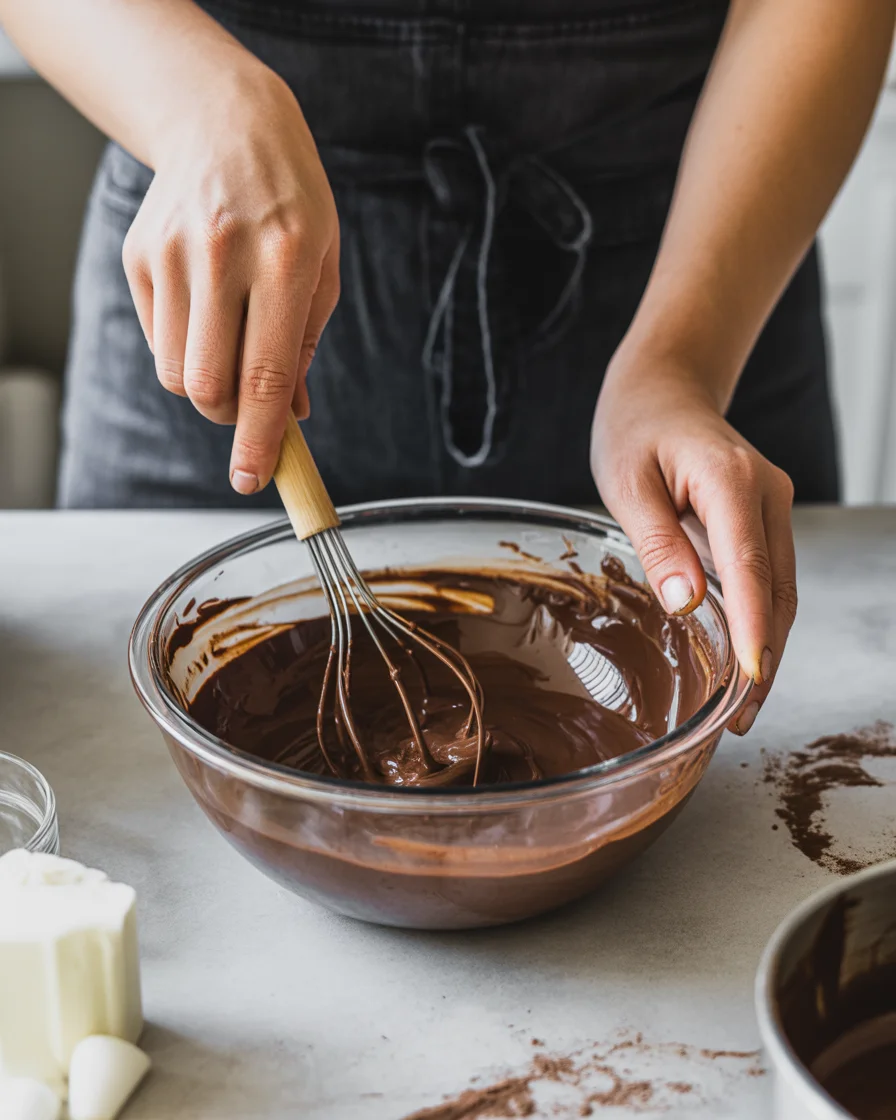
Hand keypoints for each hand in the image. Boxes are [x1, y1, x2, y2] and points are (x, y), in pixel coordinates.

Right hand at [122, 64, 339, 493]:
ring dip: (208, 385)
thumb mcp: (322, 267)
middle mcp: (221, 256)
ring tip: (232, 342)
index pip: (264, 374)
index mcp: (284, 260)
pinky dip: (185, 350)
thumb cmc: (291, 203)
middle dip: (230, 419)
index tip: (253, 479)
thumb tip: (290, 417)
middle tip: (249, 409)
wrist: (226, 125)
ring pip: (178, 373)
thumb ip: (304, 345)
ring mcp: (171, 254)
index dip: (259, 438)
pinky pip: (160, 342)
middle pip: (208, 386)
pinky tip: (206, 308)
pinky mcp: (139, 256)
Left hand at [591, 355, 796, 734]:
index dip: (754, 627)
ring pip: (780, 589)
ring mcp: (772, 505)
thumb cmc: (637, 429)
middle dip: (766, 654)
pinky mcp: (765, 517)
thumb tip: (685, 604)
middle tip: (740, 717)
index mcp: (731, 480)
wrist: (663, 388)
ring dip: (768, 645)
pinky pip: (769, 577)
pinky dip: (761, 620)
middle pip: (776, 588)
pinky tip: (745, 658)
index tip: (751, 678)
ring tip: (743, 706)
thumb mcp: (628, 481)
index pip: (749, 565)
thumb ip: (657, 542)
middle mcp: (767, 493)